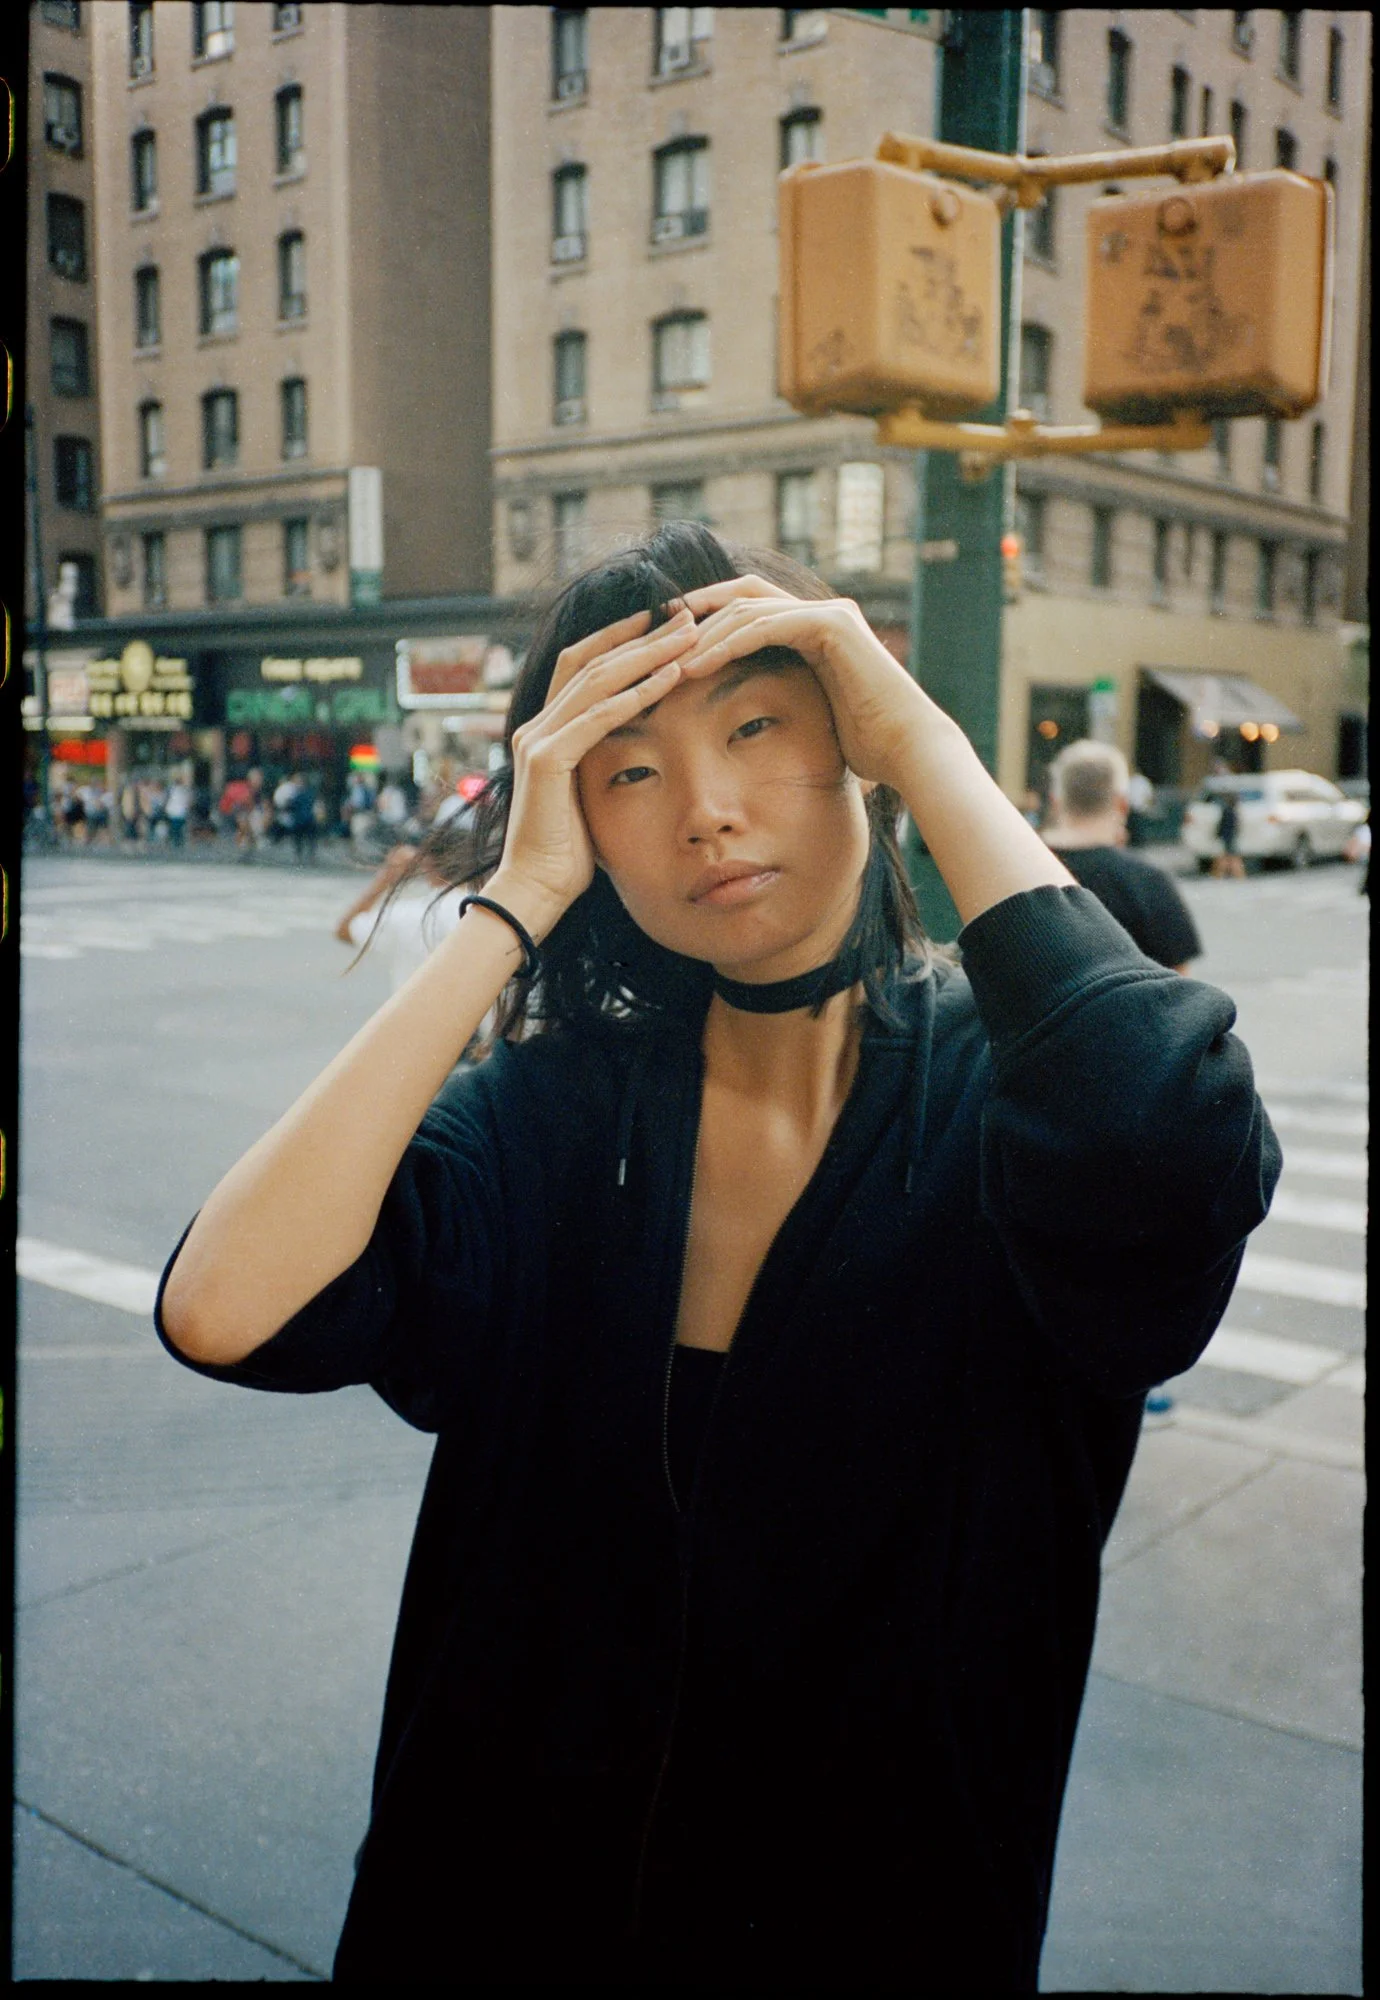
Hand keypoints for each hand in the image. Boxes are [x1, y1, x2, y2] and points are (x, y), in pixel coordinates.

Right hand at [490, 607, 699, 933]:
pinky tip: (670, 678)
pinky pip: (596, 718)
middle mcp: (536, 724)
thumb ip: (604, 761)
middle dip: (641, 634)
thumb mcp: (590, 794)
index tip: (668, 622)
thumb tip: (642, 748)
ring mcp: (537, 740)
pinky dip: (634, 695)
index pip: (584, 663)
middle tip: (688, 614)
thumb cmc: (568, 853)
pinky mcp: (546, 762)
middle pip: (591, 658)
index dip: (624, 637)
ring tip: (689, 636)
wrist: (535, 892)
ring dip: (646, 654)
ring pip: (596, 679)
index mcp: (545, 728)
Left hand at [675, 576, 930, 790]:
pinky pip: (764, 625)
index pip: (752, 606)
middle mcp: (824, 612)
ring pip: (749, 608)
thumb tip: (755, 725)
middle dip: (698, 612)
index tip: (670, 639)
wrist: (908, 751)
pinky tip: (697, 666)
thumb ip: (790, 700)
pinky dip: (727, 643)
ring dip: (705, 632)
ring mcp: (829, 614)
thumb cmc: (869, 747)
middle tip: (656, 634)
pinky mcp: (832, 624)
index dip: (709, 616)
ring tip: (669, 657)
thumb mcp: (816, 717)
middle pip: (744, 594)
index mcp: (817, 629)